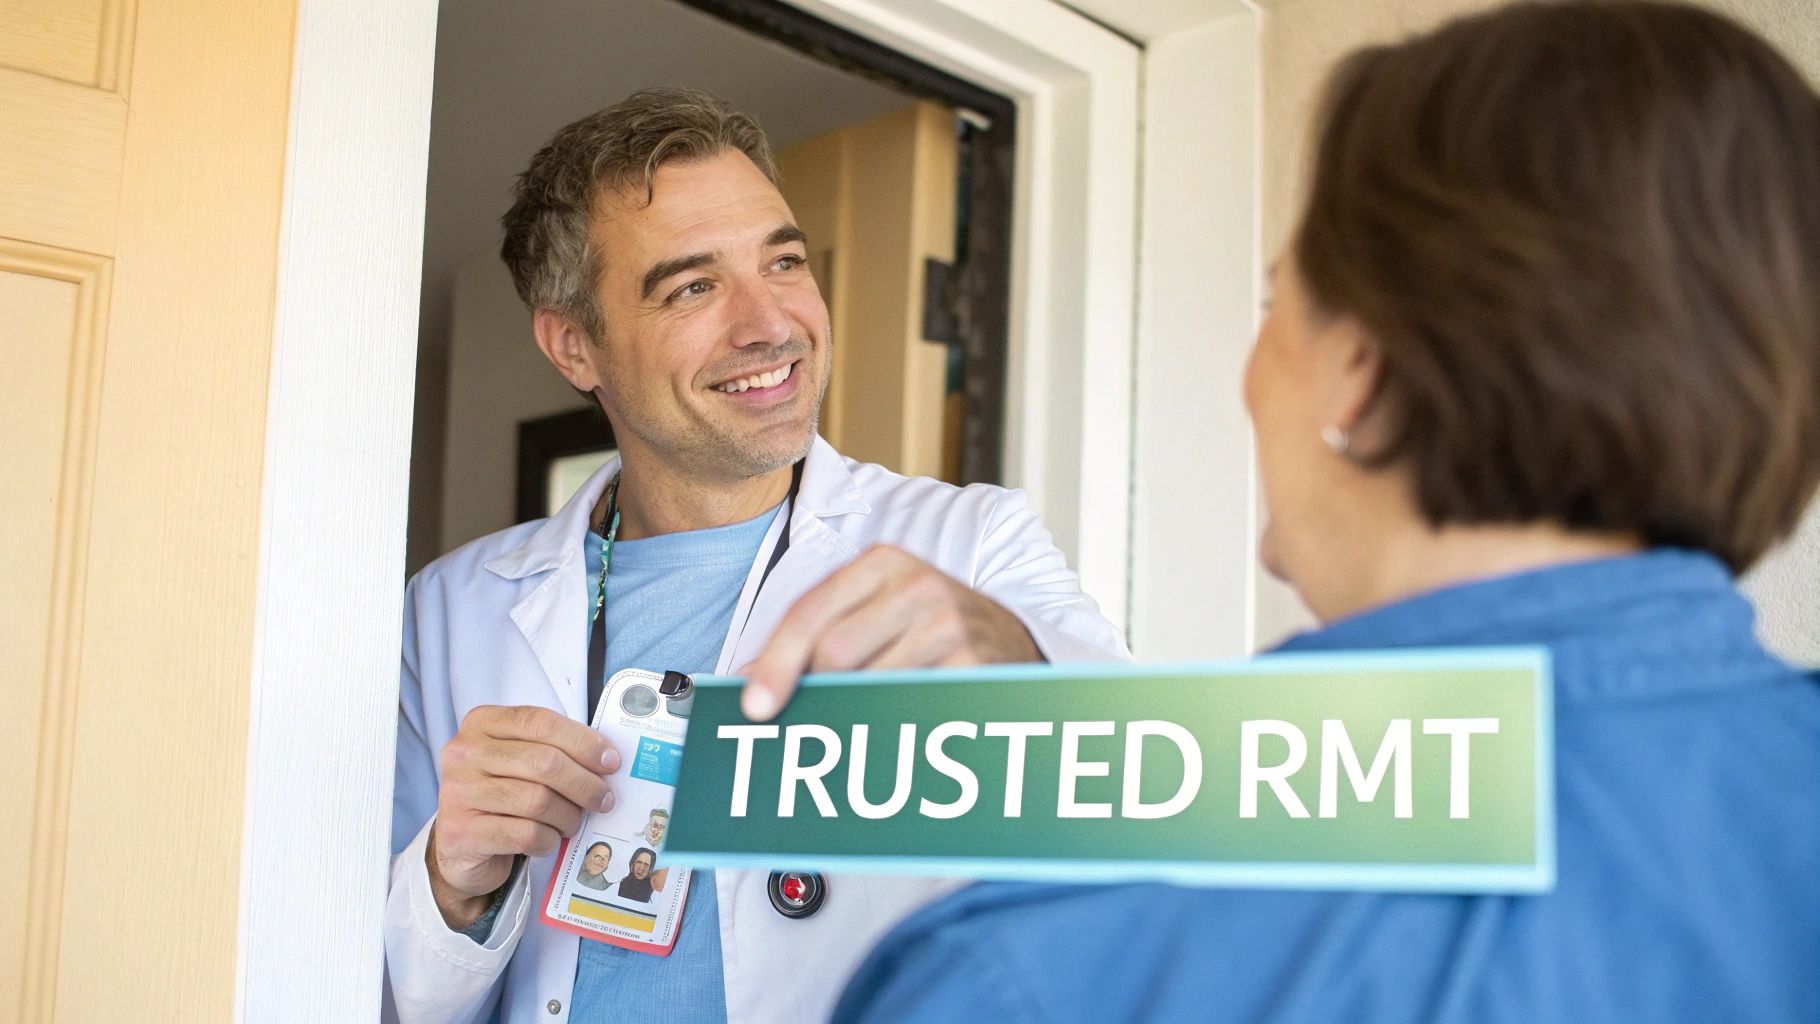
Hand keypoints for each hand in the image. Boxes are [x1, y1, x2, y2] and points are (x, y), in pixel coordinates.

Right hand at [426, 705, 619, 927]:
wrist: (462, 848)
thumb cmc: (501, 798)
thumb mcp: (520, 762)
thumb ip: (554, 750)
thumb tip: (606, 759)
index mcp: (481, 724)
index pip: (540, 722)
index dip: (583, 741)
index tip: (610, 762)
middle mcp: (464, 753)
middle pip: (544, 762)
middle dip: (584, 783)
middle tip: (604, 799)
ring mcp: (458, 792)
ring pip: (538, 800)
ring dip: (568, 815)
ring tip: (572, 822)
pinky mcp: (462, 832)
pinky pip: (525, 834)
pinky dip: (548, 840)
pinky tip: (548, 840)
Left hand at [739, 545, 1039, 720]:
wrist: (1012, 639)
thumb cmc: (929, 628)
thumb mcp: (879, 609)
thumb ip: (819, 633)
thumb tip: (749, 682)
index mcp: (884, 562)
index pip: (810, 613)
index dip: (775, 662)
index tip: (753, 705)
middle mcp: (917, 585)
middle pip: (834, 653)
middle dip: (817, 691)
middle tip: (816, 715)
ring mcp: (948, 623)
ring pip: (867, 685)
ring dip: (853, 713)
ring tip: (860, 719)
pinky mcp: (971, 663)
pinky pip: (906, 706)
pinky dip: (888, 724)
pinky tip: (891, 724)